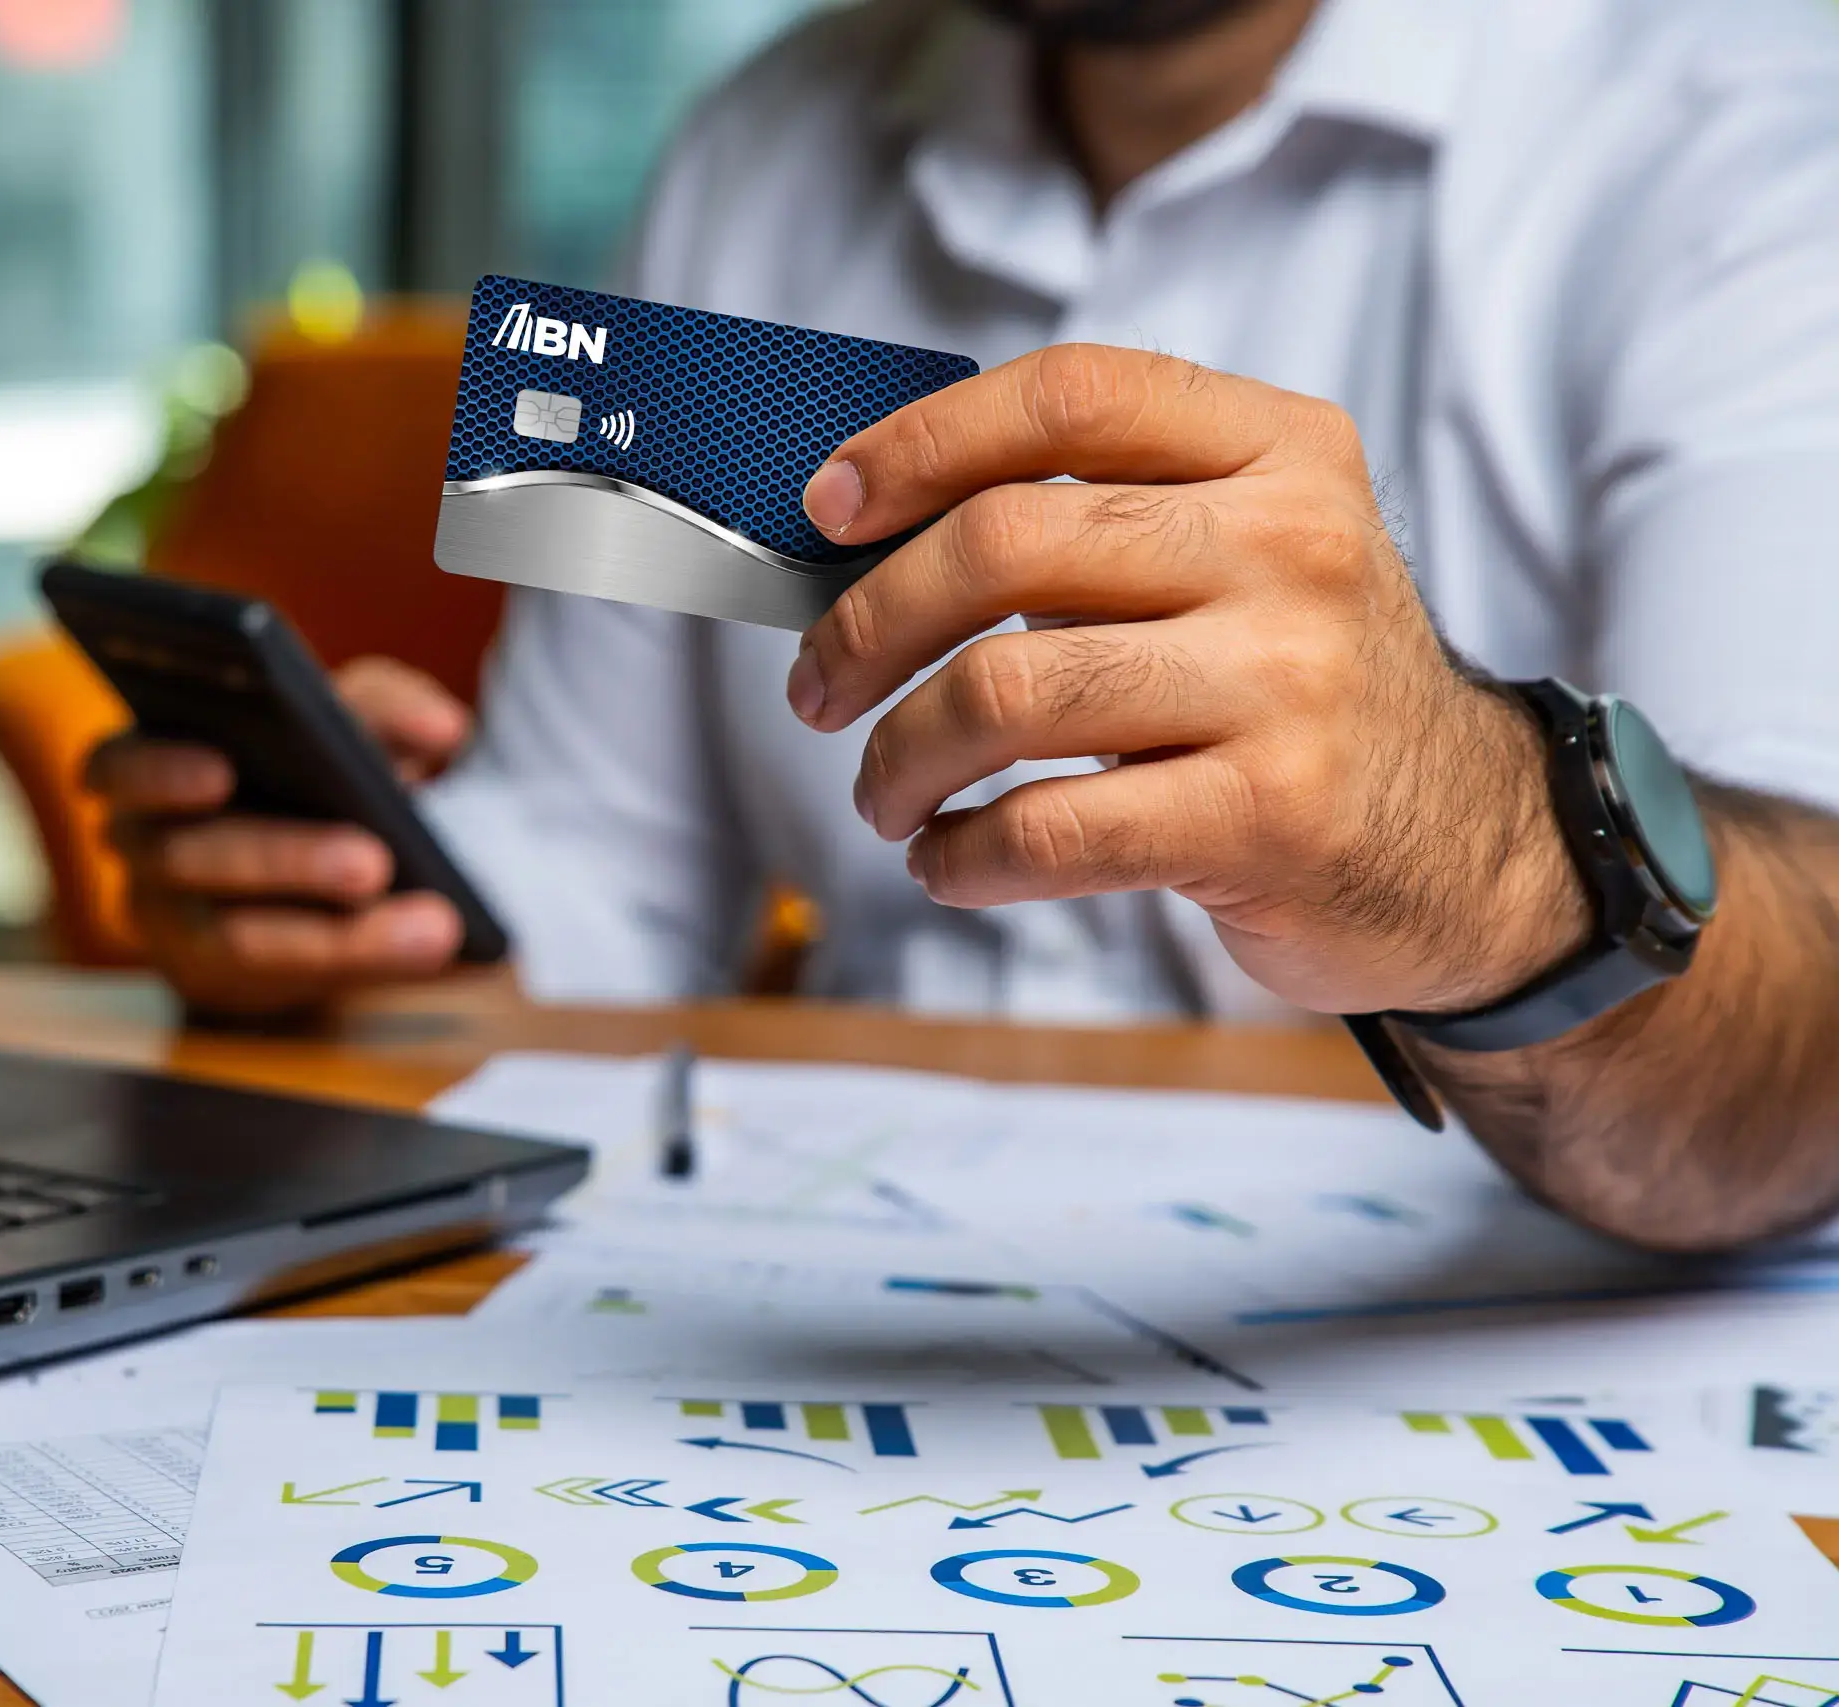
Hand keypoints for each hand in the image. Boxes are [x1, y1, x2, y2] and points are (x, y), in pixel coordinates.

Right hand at [84, 656, 472, 1016]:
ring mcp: (173, 923)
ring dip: (339, 935)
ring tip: (432, 924)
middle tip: (374, 862)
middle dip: (288, 858)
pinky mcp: (215, 979)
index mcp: (149, 761)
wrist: (308, 863)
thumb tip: (441, 725)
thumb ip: (386, 706)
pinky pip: (278, 980)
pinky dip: (354, 959)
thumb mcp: (343, 722)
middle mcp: (143, 844)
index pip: (120, 766)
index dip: (159, 771)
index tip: (221, 772)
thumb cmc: (311, 769)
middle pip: (192, 856)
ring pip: (240, 936)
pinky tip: (419, 946)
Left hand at [786, 343, 1590, 1015]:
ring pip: (1004, 690)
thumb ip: (1095, 519)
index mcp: (1279, 450)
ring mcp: (1289, 681)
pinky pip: (1050, 827)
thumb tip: (866, 534)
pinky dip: (962, 853)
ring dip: (898, 755)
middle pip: (1003, 543)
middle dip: (867, 624)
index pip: (1067, 396)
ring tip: (883, 792)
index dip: (919, 443)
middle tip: (819, 688)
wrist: (1468, 845)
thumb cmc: (1297, 692)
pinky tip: (948, 858)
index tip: (828, 509)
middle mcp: (1293, 546)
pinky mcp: (1271, 816)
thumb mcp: (1240, 557)